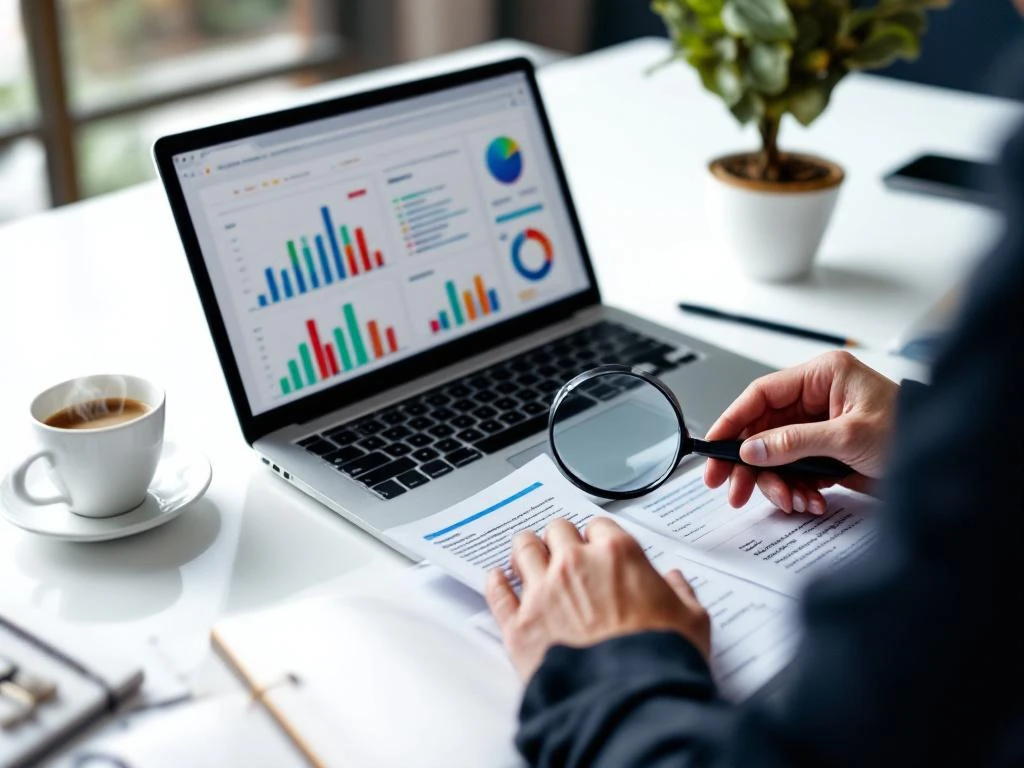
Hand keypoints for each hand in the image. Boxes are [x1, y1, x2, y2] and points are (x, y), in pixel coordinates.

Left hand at [485, 517, 710, 680]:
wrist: (629, 702)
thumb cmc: (659, 660)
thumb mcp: (692, 620)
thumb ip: (680, 593)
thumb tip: (674, 582)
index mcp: (618, 555)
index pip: (598, 526)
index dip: (597, 539)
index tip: (596, 549)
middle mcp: (575, 565)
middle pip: (556, 531)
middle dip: (560, 541)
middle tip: (563, 554)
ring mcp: (542, 592)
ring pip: (522, 549)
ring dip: (527, 552)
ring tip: (528, 559)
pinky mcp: (518, 624)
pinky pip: (497, 592)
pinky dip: (496, 583)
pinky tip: (498, 580)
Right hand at [705, 351, 897, 513]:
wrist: (948, 464)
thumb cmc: (912, 432)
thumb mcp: (847, 436)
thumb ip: (793, 442)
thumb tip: (752, 449)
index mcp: (822, 377)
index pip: (761, 394)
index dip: (732, 421)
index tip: (714, 447)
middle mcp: (817, 399)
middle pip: (762, 429)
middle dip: (749, 463)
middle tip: (732, 489)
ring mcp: (820, 427)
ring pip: (775, 455)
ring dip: (776, 483)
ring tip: (790, 502)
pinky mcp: (826, 453)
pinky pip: (795, 471)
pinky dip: (796, 491)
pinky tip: (810, 502)